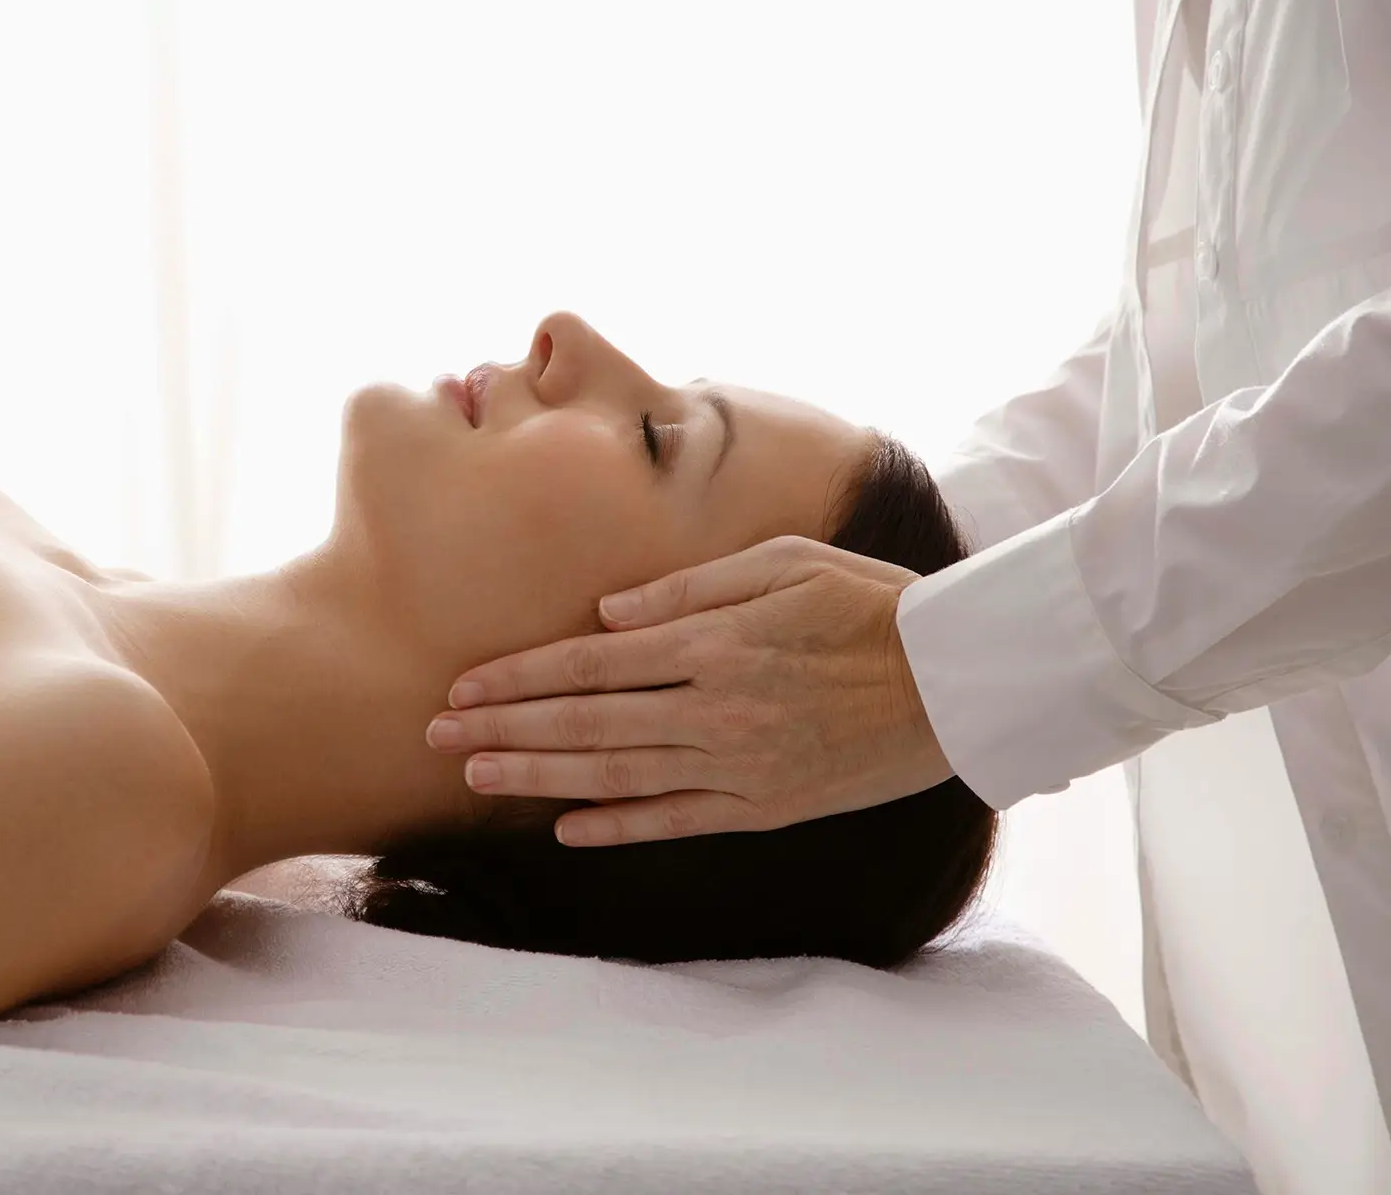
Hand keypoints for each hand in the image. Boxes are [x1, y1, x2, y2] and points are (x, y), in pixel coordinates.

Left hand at [425, 536, 956, 845]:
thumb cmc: (868, 603)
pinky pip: (676, 819)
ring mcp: (738, 764)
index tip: (461, 684)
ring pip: (616, 776)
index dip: (517, 677)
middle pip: (584, 724)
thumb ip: (686, 585)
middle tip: (433, 735)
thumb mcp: (781, 562)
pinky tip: (564, 829)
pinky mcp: (765, 805)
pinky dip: (617, 826)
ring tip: (475, 776)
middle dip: (502, 729)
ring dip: (537, 779)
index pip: (589, 664)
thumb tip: (604, 613)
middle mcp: (714, 706)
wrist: (956, 679)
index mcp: (713, 640)